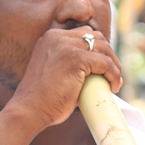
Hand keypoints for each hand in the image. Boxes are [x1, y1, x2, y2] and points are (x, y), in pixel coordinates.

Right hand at [6, 27, 122, 130]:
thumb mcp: (54, 71)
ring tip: (114, 82)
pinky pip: (105, 62)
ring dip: (114, 65)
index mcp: (51, 38)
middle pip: (96, 37)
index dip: (98, 49)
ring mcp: (66, 46)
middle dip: (108, 55)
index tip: (104, 66)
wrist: (29, 110)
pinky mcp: (75, 58)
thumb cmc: (42, 99)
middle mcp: (57, 37)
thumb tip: (96, 71)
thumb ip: (70, 65)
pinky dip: (114, 74)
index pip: (83, 34)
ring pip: (103, 48)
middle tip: (112, 74)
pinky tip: (113, 86)